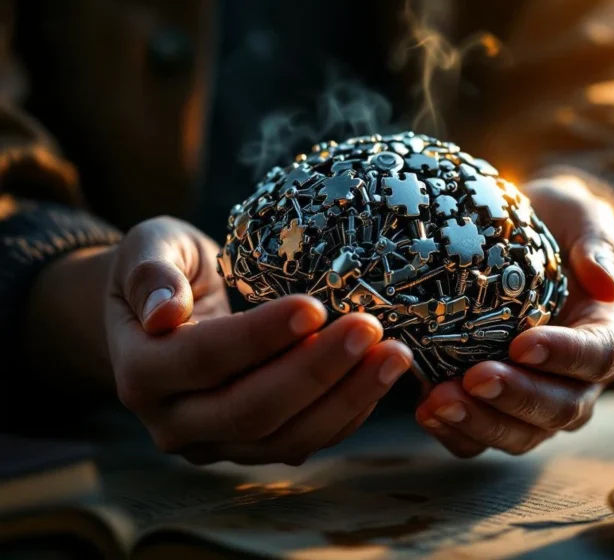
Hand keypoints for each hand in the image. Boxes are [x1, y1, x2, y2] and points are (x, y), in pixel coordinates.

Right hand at [106, 217, 412, 464]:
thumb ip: (150, 272)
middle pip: (250, 410)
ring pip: (284, 438)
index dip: (260, 337)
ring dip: (346, 398)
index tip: (314, 307)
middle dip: (317, 372)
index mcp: (140, 369)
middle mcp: (174, 419)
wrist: (163, 313)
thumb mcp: (148, 248)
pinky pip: (303, 441)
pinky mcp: (251, 446)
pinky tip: (378, 377)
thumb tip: (163, 312)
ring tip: (393, 355)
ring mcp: (214, 441)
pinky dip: (347, 413)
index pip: (204, 359)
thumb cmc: (165, 270)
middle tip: (368, 328)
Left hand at [416, 174, 613, 456]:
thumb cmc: (551, 226)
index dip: (564, 356)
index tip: (523, 344)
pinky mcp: (492, 406)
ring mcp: (533, 398)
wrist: (511, 241)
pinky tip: (425, 411)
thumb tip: (606, 284)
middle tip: (476, 378)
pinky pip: (481, 438)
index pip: (598, 356)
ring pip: (521, 433)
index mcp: (605, 335)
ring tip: (439, 401)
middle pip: (560, 407)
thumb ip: (596, 243)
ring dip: (480, 422)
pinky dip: (455, 431)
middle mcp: (575, 378)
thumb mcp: (578, 217)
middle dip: (517, 397)